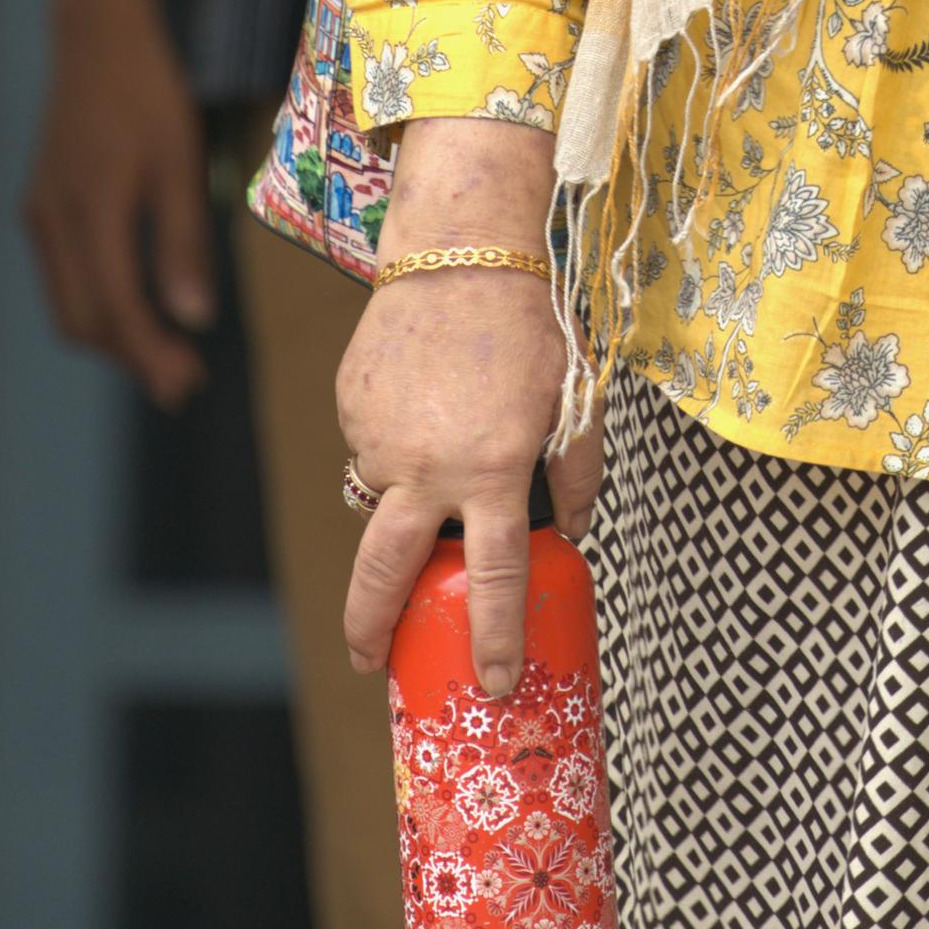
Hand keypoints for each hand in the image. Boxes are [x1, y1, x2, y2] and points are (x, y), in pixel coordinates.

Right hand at [18, 6, 219, 405]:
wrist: (95, 40)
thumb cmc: (148, 94)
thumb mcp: (180, 162)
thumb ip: (183, 241)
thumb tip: (193, 317)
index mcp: (91, 210)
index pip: (114, 308)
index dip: (149, 354)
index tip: (187, 383)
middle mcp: (52, 222)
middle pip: (82, 321)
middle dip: (131, 358)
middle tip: (183, 380)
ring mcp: (39, 217)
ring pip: (67, 305)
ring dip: (113, 339)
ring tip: (165, 354)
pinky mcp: (39, 209)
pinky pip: (63, 279)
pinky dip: (97, 307)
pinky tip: (135, 307)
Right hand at [337, 116, 582, 698]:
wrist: (460, 247)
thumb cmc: (530, 322)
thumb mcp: (577, 399)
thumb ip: (577, 473)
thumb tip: (572, 532)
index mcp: (490, 471)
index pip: (491, 577)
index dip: (493, 637)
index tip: (491, 680)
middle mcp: (427, 465)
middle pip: (385, 572)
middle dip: (372, 626)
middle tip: (371, 660)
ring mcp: (379, 437)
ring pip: (381, 501)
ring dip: (401, 507)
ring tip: (438, 458)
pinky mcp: (351, 407)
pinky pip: (371, 449)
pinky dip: (395, 446)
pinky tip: (425, 403)